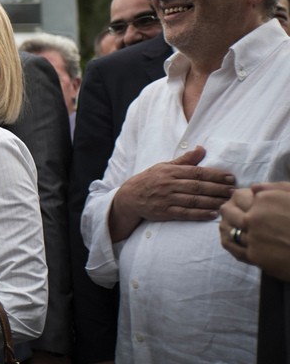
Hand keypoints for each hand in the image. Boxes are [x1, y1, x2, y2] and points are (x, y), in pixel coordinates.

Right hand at [109, 146, 233, 240]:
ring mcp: (167, 199)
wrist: (130, 197)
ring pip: (194, 200)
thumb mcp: (164, 166)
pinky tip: (213, 214)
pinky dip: (200, 214)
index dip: (215, 175)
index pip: (196, 172)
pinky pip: (185, 213)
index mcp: (170, 172)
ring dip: (212, 201)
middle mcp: (169, 185)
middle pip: (198, 186)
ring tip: (228, 202)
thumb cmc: (150, 180)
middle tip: (234, 191)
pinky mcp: (164, 213)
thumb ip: (184, 160)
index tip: (230, 177)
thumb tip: (202, 148)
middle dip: (218, 188)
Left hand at [221, 183, 289, 280]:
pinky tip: (236, 244)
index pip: (240, 195)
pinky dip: (234, 245)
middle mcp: (254, 215)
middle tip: (229, 213)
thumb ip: (276, 188)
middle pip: (227, 211)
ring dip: (228, 228)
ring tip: (230, 228)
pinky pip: (236, 249)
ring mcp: (252, 236)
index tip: (239, 201)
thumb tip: (253, 188)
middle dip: (228, 211)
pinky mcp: (254, 256)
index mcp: (266, 198)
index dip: (239, 199)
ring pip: (229, 231)